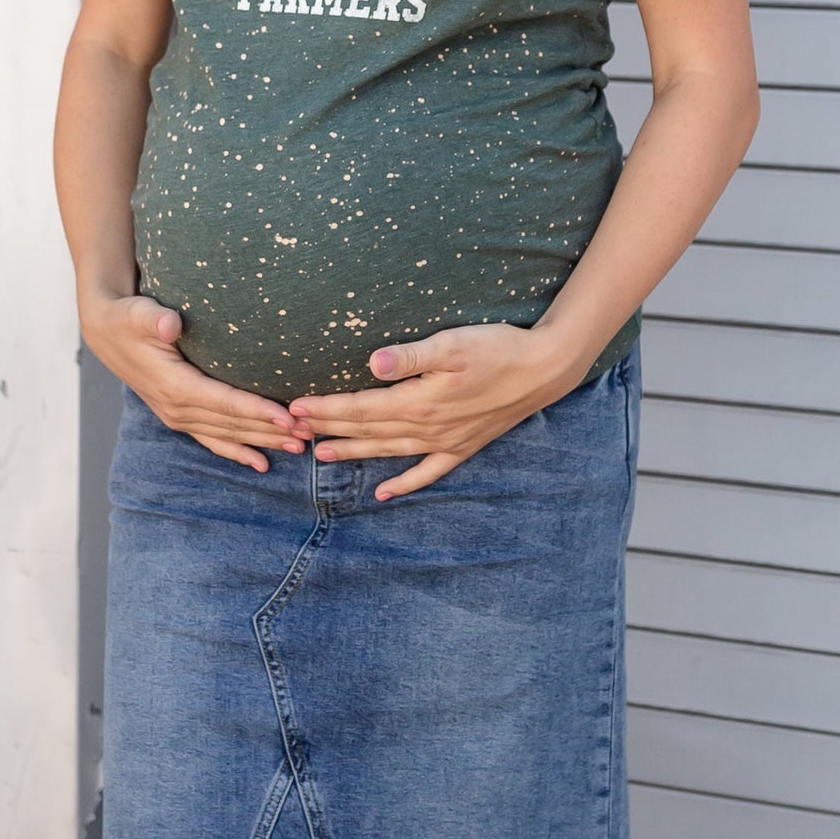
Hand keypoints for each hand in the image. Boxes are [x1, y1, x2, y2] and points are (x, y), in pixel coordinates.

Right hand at [80, 291, 308, 471]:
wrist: (106, 332)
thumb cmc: (128, 318)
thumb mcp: (137, 314)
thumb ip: (153, 319)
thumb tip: (168, 324)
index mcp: (174, 386)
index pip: (224, 402)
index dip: (257, 411)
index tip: (288, 418)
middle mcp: (177, 408)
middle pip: (233, 424)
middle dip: (271, 431)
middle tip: (309, 434)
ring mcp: (178, 416)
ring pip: (228, 436)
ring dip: (263, 443)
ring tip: (299, 449)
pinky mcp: (180, 416)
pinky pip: (212, 440)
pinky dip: (237, 452)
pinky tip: (261, 464)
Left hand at [288, 322, 585, 500]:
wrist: (544, 370)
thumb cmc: (497, 349)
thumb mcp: (452, 344)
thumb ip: (410, 357)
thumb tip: (371, 364)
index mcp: (419, 401)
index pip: (361, 408)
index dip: (327, 409)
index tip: (296, 409)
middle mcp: (427, 428)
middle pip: (368, 432)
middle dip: (330, 431)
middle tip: (294, 433)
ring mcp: (445, 442)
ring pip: (389, 452)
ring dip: (355, 454)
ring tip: (323, 456)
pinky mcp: (463, 447)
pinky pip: (427, 472)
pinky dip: (404, 484)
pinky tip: (384, 494)